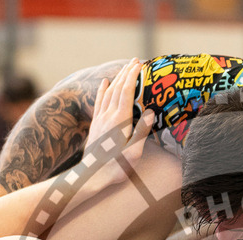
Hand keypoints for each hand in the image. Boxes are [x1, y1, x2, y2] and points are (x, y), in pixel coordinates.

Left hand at [85, 58, 154, 185]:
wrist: (93, 176)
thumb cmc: (117, 167)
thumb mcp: (134, 151)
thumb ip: (142, 130)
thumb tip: (150, 111)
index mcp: (120, 120)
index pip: (126, 91)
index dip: (133, 76)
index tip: (140, 64)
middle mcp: (108, 116)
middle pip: (117, 88)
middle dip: (127, 73)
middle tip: (136, 61)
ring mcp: (100, 119)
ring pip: (109, 92)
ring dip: (117, 78)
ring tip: (125, 68)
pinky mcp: (96, 125)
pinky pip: (100, 101)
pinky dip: (103, 89)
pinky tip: (105, 83)